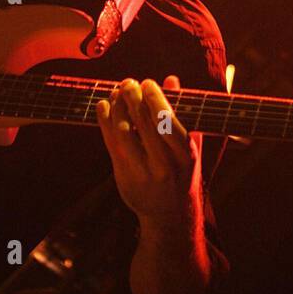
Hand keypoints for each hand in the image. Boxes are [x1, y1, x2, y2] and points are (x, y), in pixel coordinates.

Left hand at [96, 74, 202, 225]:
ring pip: (124, 133)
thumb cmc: (182, 172)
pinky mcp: (124, 176)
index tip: (147, 82)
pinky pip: (111, 143)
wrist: (169, 214)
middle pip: (144, 124)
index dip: (155, 98)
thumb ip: (182, 112)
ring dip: (117, 108)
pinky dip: (104, 121)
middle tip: (128, 82)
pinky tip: (103, 106)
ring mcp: (142, 172)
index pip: (167, 121)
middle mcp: (164, 165)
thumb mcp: (189, 145)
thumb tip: (171, 80)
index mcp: (185, 154)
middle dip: (133, 98)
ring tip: (116, 93)